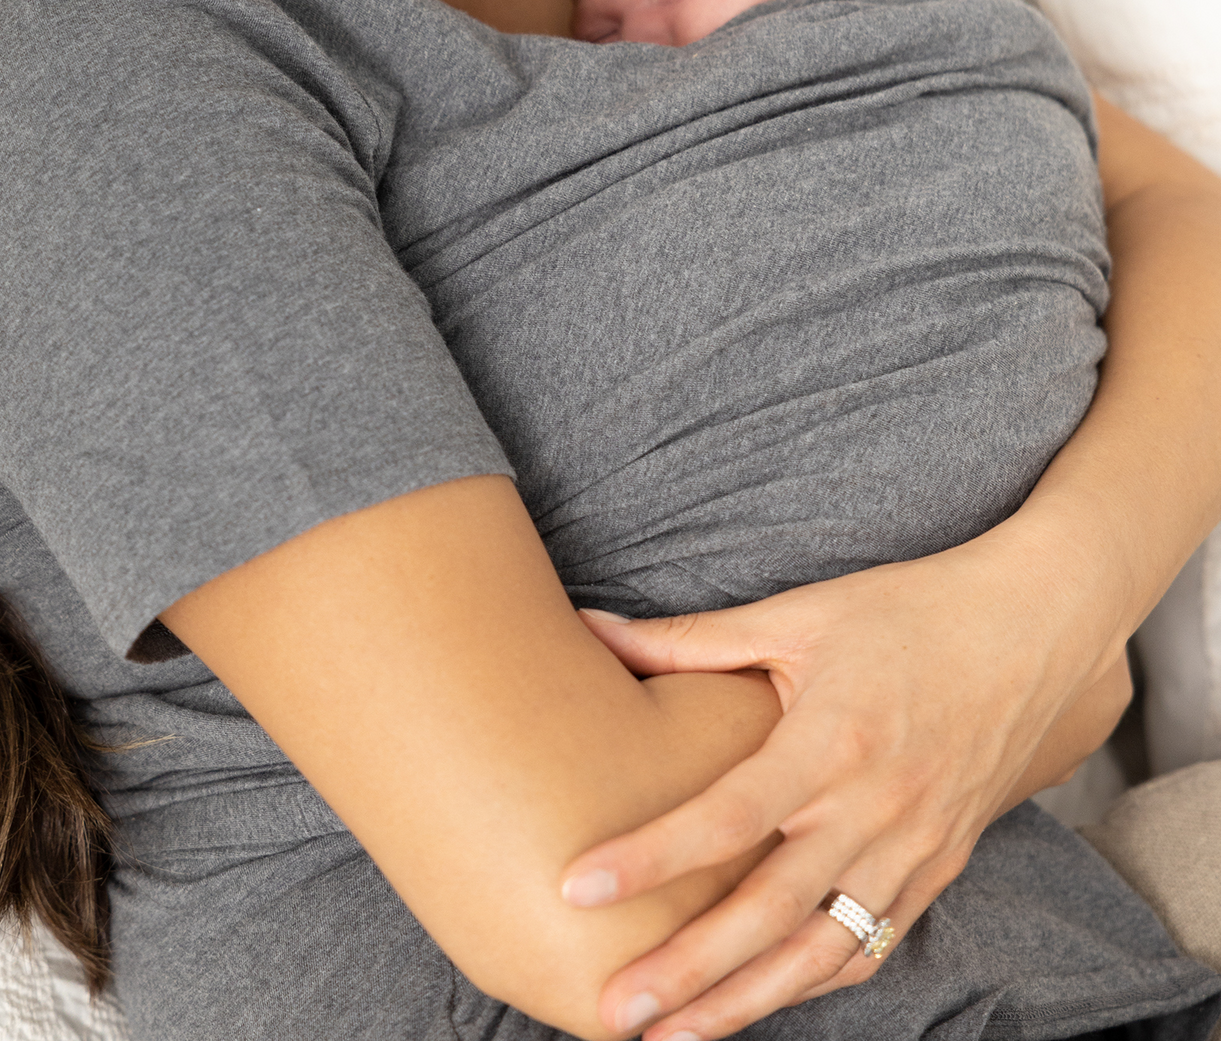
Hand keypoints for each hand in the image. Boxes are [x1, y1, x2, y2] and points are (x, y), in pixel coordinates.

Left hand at [560, 522, 1131, 1039]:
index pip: (727, 818)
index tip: (578, 888)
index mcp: (832, 740)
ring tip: (672, 1036)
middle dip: (689, 970)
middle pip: (770, 911)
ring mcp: (913, 848)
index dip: (652, 858)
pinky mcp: (938, 867)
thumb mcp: (797, 614)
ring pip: (822, 951)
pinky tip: (759, 1001)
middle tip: (615, 1009)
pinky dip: (814, 982)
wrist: (1031, 631)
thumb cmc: (906, 612)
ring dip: (746, 1001)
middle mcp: (874, 808)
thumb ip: (690, 639)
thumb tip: (591, 628)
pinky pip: (871, 945)